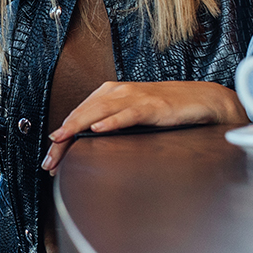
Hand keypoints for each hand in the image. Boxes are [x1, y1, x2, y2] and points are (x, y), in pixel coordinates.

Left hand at [40, 81, 244, 172]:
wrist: (202, 100)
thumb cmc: (167, 110)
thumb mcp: (133, 116)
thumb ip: (111, 124)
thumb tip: (86, 142)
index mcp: (111, 94)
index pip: (79, 114)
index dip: (62, 135)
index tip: (50, 158)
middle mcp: (119, 91)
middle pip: (83, 113)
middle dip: (63, 137)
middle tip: (49, 160)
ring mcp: (136, 97)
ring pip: (99, 110)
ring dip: (78, 126)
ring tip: (62, 140)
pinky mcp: (153, 106)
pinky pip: (128, 113)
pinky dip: (112, 120)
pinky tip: (99, 128)